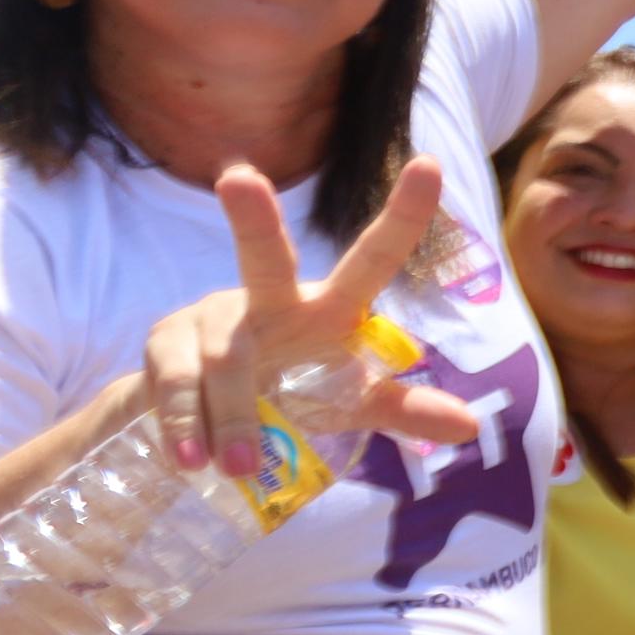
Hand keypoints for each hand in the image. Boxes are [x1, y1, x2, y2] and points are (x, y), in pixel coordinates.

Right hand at [143, 159, 483, 480]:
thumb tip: (469, 428)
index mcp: (327, 308)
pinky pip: (176, 382)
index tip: (432, 165)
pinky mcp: (165, 342)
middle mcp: (270, 298)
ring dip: (234, 414)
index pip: (373, 257)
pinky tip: (190, 458)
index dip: (404, 215)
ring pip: (224, 357)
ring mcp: (212, 315)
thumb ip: (402, 409)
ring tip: (240, 469)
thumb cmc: (292, 394)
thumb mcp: (349, 403)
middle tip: (240, 178)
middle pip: (264, 256)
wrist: (205, 424)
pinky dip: (186, 423)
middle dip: (253, 218)